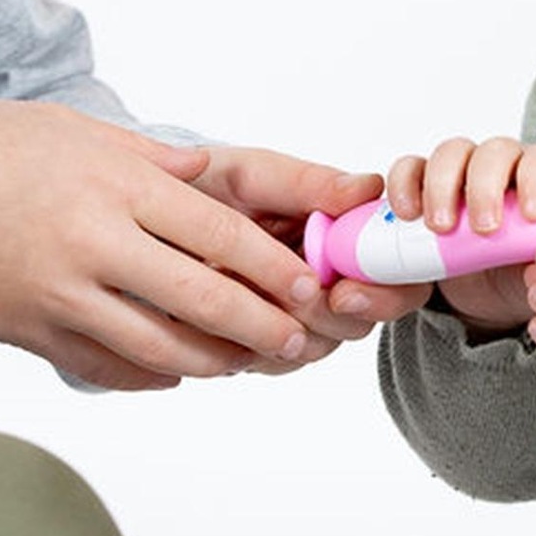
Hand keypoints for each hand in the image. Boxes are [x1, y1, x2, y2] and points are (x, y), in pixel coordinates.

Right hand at [0, 99, 336, 389]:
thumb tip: (207, 175)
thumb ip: (147, 160)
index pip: (218, 235)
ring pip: (160, 347)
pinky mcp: (31, 335)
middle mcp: (93, 245)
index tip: (308, 286)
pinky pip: (107, 367)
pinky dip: (151, 375)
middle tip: (299, 339)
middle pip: (201, 299)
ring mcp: (60, 298)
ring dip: (214, 360)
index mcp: (112, 185)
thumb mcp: (69, 130)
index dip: (272, 268)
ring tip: (249, 361)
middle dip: (261, 326)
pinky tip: (178, 372)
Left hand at [179, 145, 432, 358]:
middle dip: (333, 318)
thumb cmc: (202, 186)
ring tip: (248, 305)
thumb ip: (306, 183)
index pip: (396, 273)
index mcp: (344, 231)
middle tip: (296, 305)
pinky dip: (255, 348)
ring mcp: (299, 312)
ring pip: (320, 346)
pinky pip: (276, 361)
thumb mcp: (250, 175)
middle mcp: (331, 276)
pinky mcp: (263, 341)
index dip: (382, 290)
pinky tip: (226, 325)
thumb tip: (369, 187)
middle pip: (363, 320)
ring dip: (291, 333)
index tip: (344, 290)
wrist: (138, 217)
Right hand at [385, 135, 535, 331]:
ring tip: (440, 228)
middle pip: (494, 152)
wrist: (489, 290)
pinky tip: (407, 215)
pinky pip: (411, 167)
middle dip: (486, 188)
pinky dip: (405, 184)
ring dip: (443, 186)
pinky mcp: (425, 182)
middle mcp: (503, 164)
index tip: (533, 215)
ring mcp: (462, 168)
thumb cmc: (522, 270)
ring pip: (452, 152)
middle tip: (483, 229)